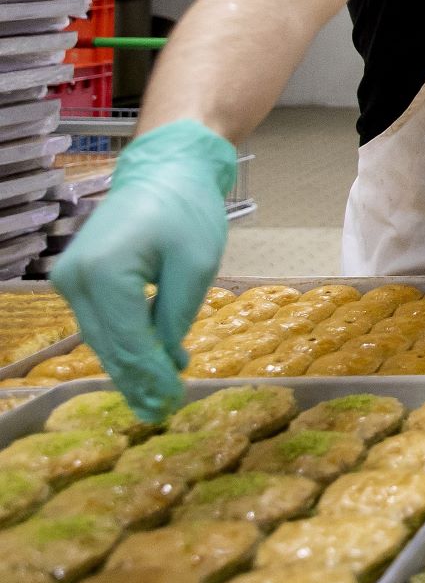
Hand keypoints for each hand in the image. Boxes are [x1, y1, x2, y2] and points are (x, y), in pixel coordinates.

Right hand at [51, 120, 234, 420]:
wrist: (163, 170)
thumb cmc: (186, 210)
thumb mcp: (196, 265)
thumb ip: (175, 316)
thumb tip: (165, 361)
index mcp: (104, 273)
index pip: (127, 343)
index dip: (149, 378)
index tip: (171, 403)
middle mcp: (75, 280)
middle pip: (108, 346)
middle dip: (136, 381)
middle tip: (161, 412)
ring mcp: (70, 280)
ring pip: (101, 339)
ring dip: (129, 367)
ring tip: (156, 398)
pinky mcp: (76, 279)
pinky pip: (101, 321)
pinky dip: (124, 343)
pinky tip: (149, 364)